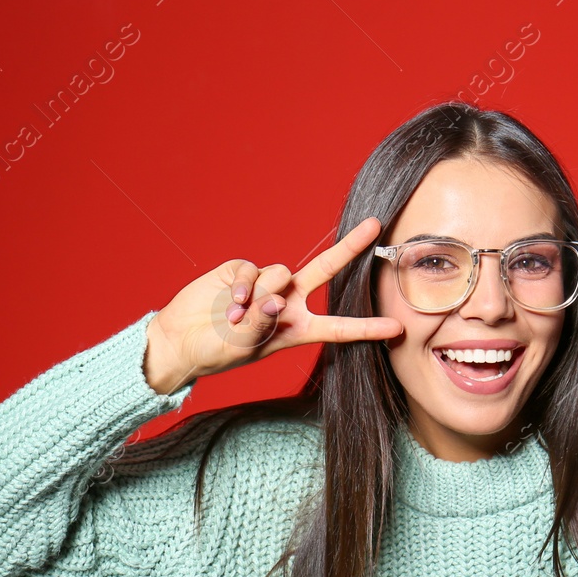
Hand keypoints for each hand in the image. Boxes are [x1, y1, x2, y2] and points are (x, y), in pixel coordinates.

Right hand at [144, 216, 403, 393]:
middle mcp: (287, 303)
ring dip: (263, 295)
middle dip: (350, 248)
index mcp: (296, 328)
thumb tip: (276, 298)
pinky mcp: (241, 271)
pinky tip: (231, 305)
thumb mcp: (246, 346)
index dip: (367, 328)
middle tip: (376, 226)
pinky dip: (242, 288)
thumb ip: (264, 322)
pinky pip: (252, 271)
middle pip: (325, 270)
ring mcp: (265, 284)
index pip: (338, 328)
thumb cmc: (217, 351)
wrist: (180, 340)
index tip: (396, 328)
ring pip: (281, 272)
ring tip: (239, 318)